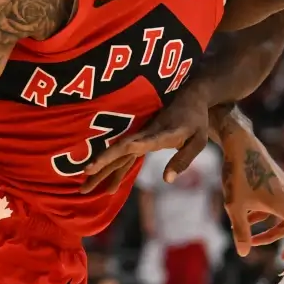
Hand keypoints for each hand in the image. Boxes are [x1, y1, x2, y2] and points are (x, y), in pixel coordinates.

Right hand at [79, 87, 212, 194]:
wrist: (188, 96)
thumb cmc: (196, 121)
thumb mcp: (198, 141)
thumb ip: (183, 159)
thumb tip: (167, 180)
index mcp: (164, 132)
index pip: (147, 140)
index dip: (136, 145)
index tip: (124, 150)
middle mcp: (147, 133)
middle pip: (122, 148)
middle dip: (103, 162)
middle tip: (86, 175)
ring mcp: (140, 136)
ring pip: (117, 154)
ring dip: (100, 169)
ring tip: (84, 188)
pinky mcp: (138, 139)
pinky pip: (123, 157)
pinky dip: (112, 170)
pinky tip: (103, 184)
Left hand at [214, 119, 283, 258]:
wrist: (239, 143)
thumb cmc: (237, 174)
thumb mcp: (234, 206)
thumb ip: (241, 230)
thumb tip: (243, 253)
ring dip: (271, 227)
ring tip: (248, 234)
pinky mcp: (280, 182)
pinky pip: (279, 204)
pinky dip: (267, 213)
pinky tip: (247, 214)